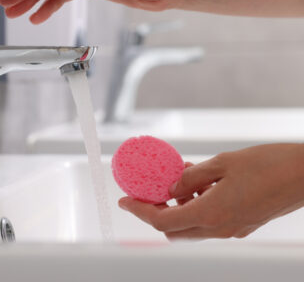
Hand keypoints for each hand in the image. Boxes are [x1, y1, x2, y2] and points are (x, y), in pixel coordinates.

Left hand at [119, 143, 303, 239]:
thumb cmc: (268, 164)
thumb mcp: (222, 163)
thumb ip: (192, 177)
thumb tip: (171, 188)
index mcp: (212, 213)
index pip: (163, 221)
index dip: (139, 212)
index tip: (125, 201)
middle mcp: (221, 228)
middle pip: (174, 229)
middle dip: (156, 212)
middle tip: (148, 191)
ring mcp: (233, 228)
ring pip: (191, 226)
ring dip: (176, 207)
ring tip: (173, 180)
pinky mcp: (242, 223)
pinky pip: (209, 219)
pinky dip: (195, 205)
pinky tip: (196, 183)